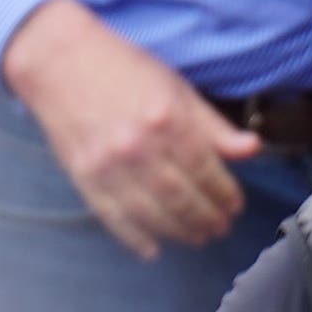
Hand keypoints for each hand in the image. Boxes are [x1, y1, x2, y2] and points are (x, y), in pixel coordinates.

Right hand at [0, 0, 257, 260]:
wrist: (59, 61)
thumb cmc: (124, 70)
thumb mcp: (177, 88)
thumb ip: (213, 126)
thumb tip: (253, 149)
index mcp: (166, 121)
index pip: (205, 170)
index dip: (224, 194)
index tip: (235, 206)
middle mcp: (138, 147)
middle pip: (181, 198)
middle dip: (206, 218)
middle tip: (219, 227)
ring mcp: (108, 165)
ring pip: (151, 214)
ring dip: (179, 232)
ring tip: (196, 237)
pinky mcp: (83, 177)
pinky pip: (112, 217)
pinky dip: (134, 238)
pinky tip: (152, 249)